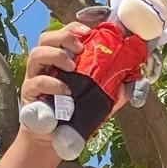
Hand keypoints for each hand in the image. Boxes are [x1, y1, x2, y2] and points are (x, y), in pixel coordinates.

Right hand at [20, 23, 127, 142]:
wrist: (55, 139)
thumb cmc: (77, 114)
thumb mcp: (102, 100)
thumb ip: (117, 89)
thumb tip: (137, 79)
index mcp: (62, 60)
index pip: (64, 35)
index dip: (74, 28)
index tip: (88, 31)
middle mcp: (46, 65)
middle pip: (46, 38)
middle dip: (64, 37)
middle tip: (80, 47)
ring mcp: (35, 77)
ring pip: (36, 54)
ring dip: (55, 55)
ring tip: (72, 66)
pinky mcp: (29, 94)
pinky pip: (35, 82)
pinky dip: (51, 83)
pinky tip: (66, 90)